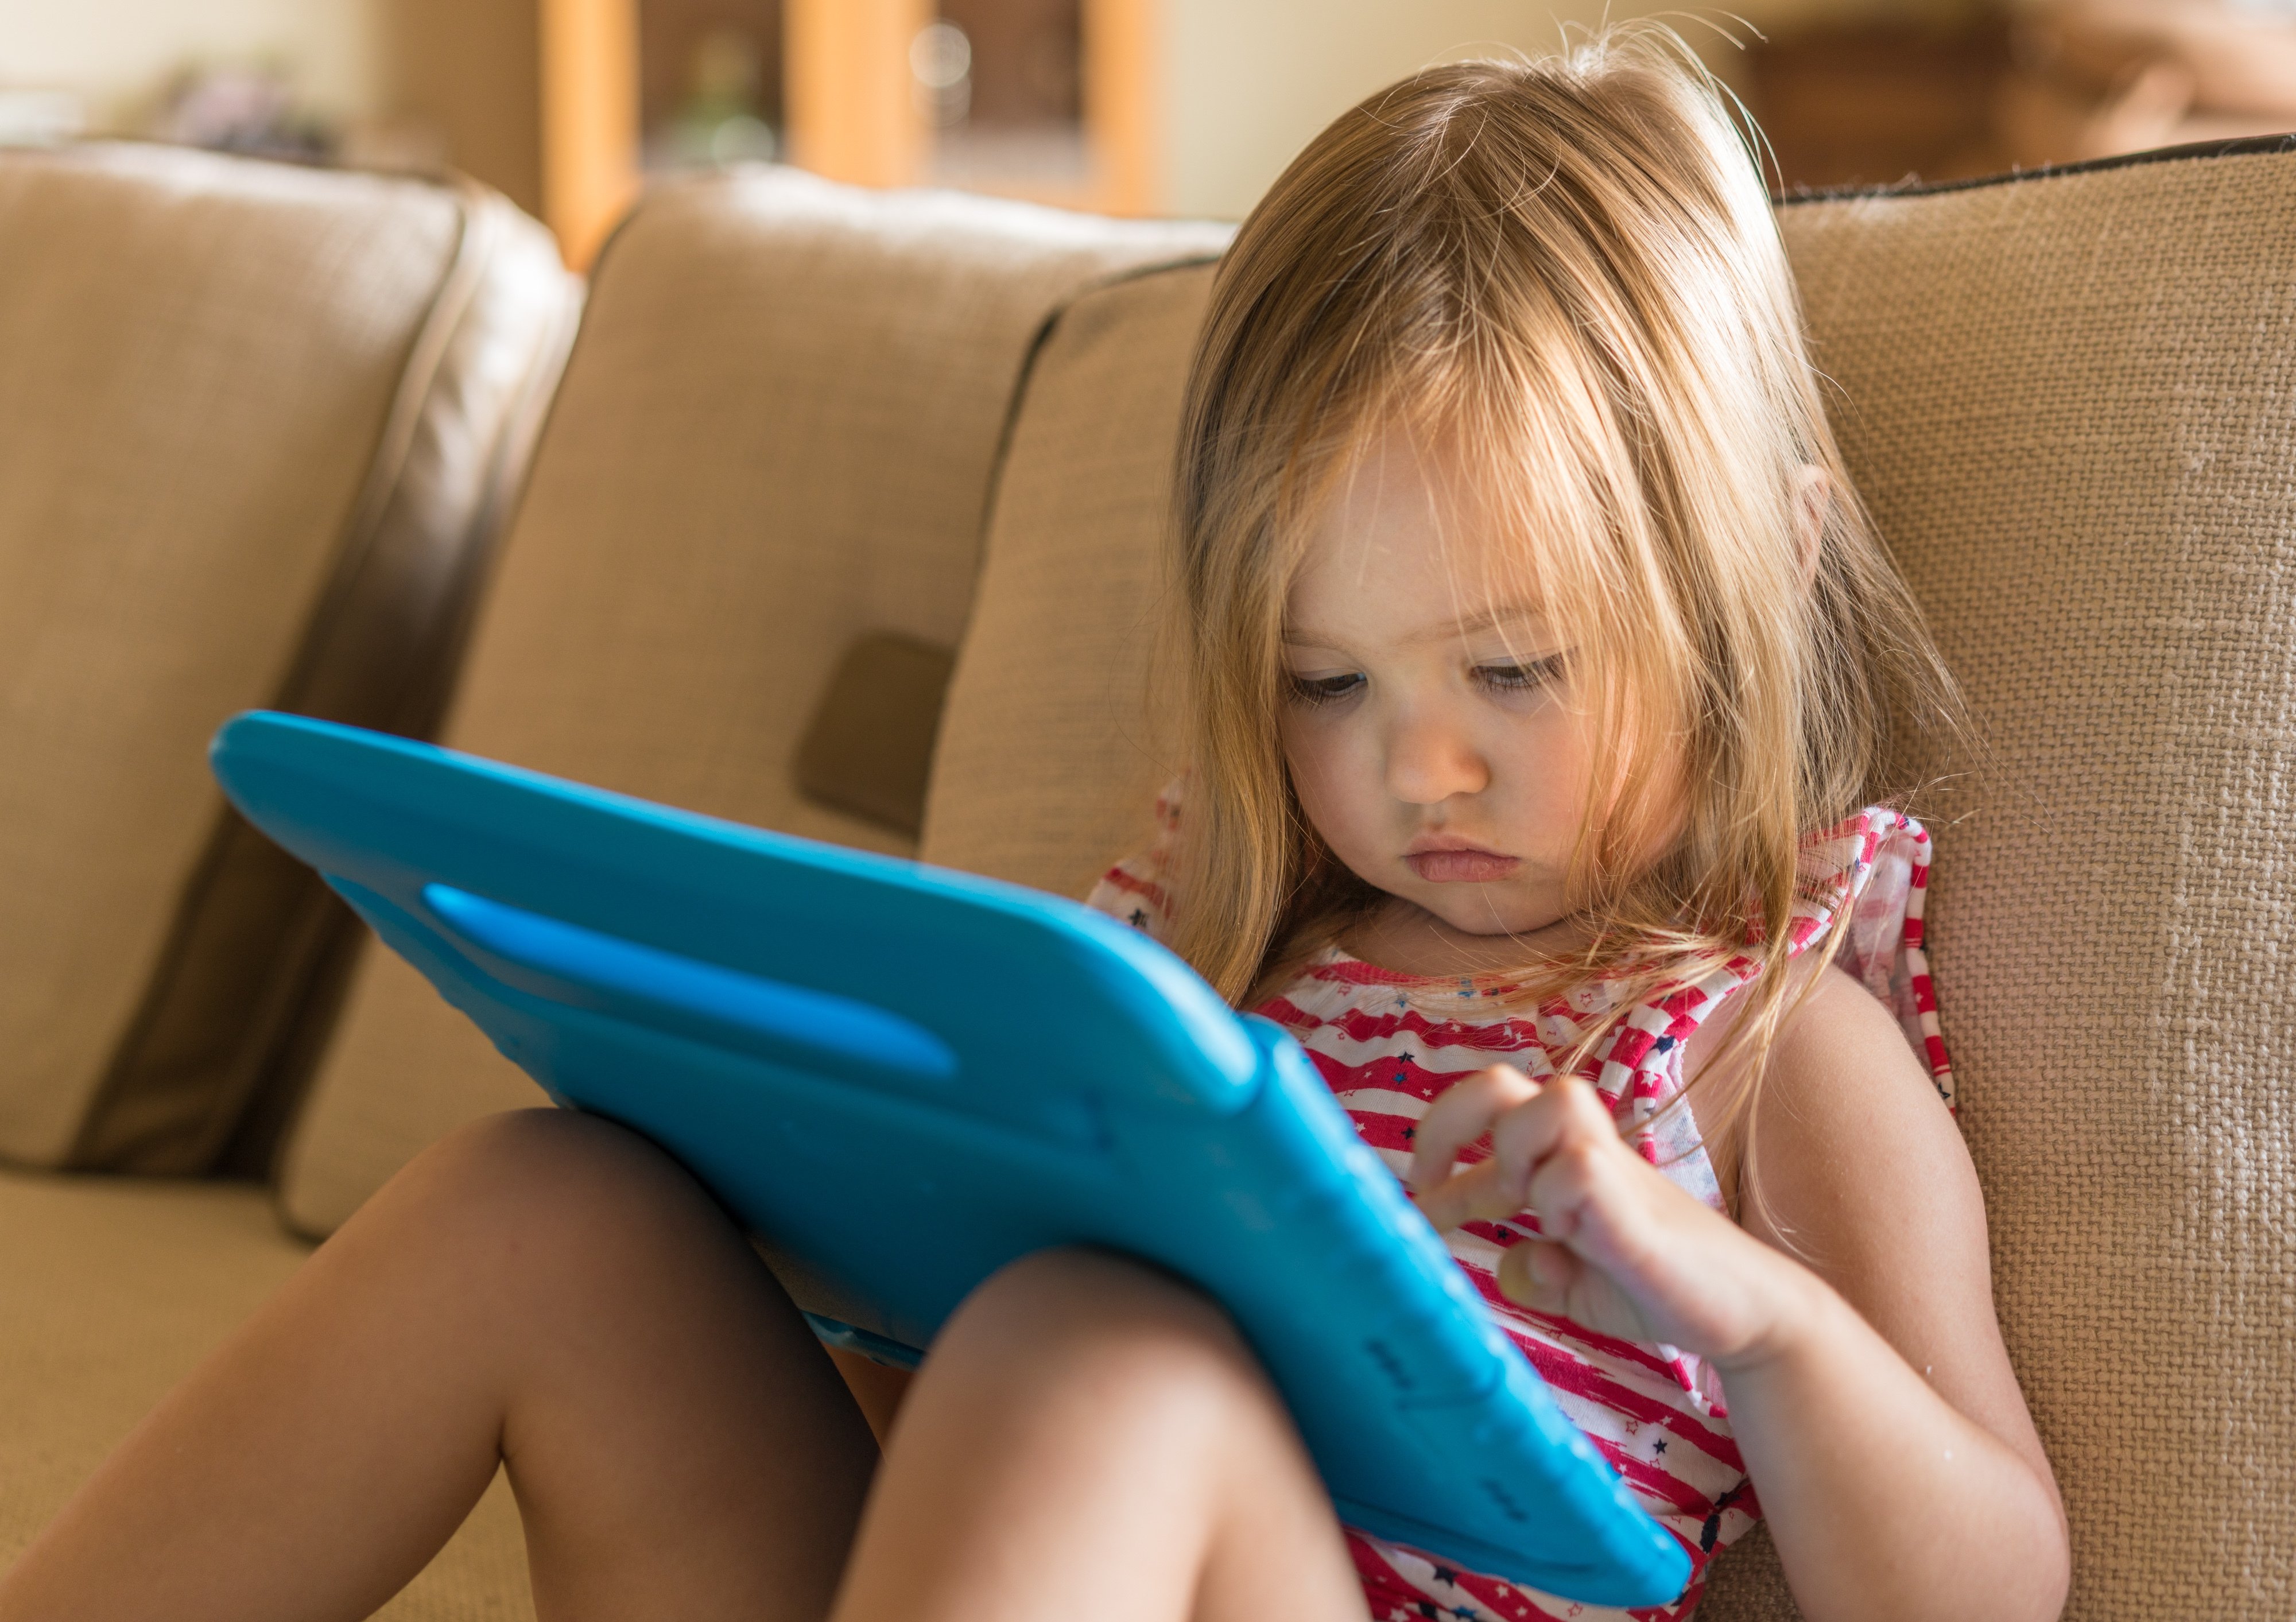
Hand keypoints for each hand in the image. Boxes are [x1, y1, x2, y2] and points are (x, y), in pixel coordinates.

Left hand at [1408, 1066, 1812, 1365]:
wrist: (1745, 1314)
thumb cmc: (1656, 1285)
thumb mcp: (1576, 1285)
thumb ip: (1537, 1270)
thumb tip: (1508, 1265)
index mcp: (1560, 1155)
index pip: (1484, 1110)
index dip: (1437, 1141)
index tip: (1419, 1194)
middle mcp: (1584, 1149)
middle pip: (1502, 1082)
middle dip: (1448, 1123)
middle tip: (1430, 1186)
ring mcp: (1615, 1172)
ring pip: (1554, 1100)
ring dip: (1518, 1152)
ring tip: (1524, 1207)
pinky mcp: (1638, 1209)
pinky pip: (1582, 1170)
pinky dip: (1560, 1201)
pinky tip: (1573, 1241)